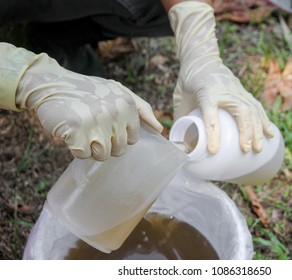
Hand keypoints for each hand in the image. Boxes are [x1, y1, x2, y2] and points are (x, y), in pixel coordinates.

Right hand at [12, 50, 162, 160]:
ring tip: (82, 130)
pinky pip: (83, 155)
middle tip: (92, 127)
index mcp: (128, 105)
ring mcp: (96, 123)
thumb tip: (159, 129)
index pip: (132, 139)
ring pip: (102, 155)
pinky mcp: (76, 131)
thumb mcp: (119, 92)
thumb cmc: (88, 91)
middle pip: (118, 150)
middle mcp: (115, 113)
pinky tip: (71, 132)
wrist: (52, 83)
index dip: (118, 135)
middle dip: (105, 143)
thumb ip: (142, 109)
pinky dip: (75, 148)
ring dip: (90, 147)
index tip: (106, 124)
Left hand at [168, 2, 272, 153]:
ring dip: (258, 129)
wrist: (202, 59)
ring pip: (252, 110)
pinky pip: (257, 107)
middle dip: (246, 132)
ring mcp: (237, 90)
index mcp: (206, 92)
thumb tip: (181, 142)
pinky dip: (264, 121)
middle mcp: (224, 91)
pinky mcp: (243, 92)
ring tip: (259, 148)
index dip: (212, 133)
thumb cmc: (189, 82)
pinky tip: (270, 134)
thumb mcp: (179, 98)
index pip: (210, 114)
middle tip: (246, 150)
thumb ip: (181, 118)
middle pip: (240, 112)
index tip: (214, 150)